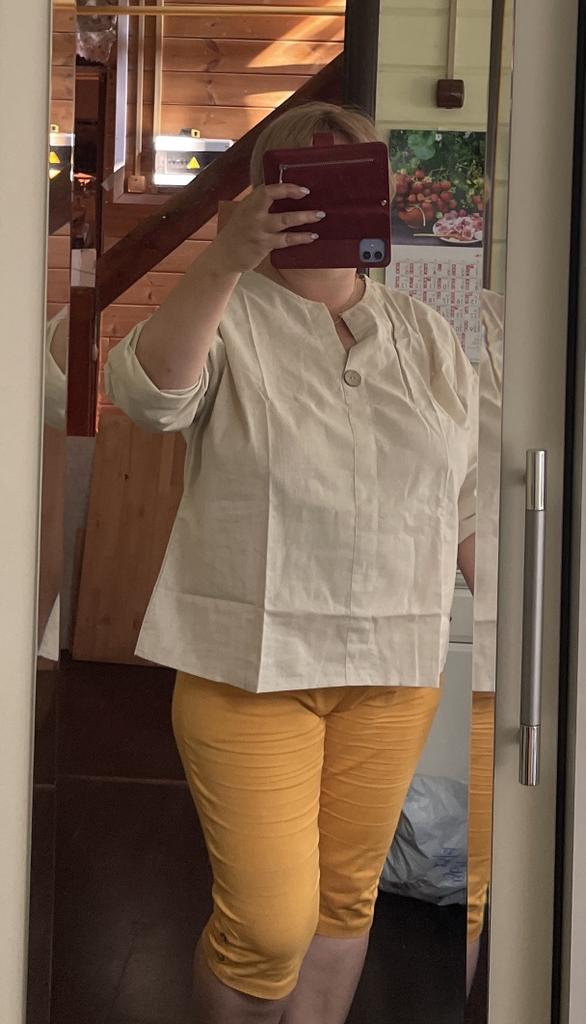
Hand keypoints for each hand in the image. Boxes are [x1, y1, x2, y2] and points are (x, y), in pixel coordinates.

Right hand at [208, 184, 323, 274]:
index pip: (267, 190)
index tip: (302, 189)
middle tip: (312, 196)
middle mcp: (253, 214)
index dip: (286, 188)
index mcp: (250, 203)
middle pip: (274, 199)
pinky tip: (312, 236)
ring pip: (284, 221)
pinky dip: (300, 238)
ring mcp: (258, 230)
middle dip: (293, 195)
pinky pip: (286, 240)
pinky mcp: (263, 245)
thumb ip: (261, 203)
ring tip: (320, 215)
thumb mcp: (246, 211)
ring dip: (304, 217)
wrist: (225, 254)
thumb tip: (286, 193)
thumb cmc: (240, 231)